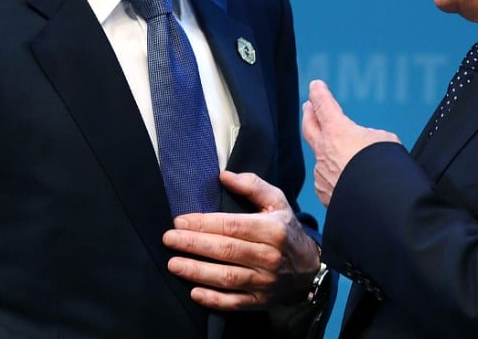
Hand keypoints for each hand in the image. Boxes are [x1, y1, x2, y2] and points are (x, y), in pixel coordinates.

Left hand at [162, 171, 320, 309]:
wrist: (309, 268)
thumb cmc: (286, 229)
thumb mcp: (277, 201)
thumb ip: (252, 185)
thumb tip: (224, 175)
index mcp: (272, 229)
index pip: (232, 226)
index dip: (204, 224)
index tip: (179, 221)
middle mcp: (269, 256)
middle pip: (226, 250)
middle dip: (194, 245)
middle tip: (168, 240)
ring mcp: (265, 281)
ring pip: (227, 277)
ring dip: (197, 271)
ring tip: (174, 264)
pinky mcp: (260, 301)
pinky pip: (235, 302)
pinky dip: (214, 299)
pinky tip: (194, 292)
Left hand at [302, 79, 401, 205]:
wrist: (377, 204)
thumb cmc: (384, 168)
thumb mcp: (385, 140)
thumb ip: (369, 137)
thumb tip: (361, 147)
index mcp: (337, 130)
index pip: (323, 104)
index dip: (319, 93)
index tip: (315, 85)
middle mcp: (324, 150)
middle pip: (309, 126)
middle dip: (309, 114)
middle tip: (308, 106)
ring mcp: (321, 173)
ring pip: (321, 157)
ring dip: (327, 151)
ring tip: (340, 151)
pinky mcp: (324, 193)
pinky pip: (327, 179)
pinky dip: (335, 176)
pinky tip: (346, 180)